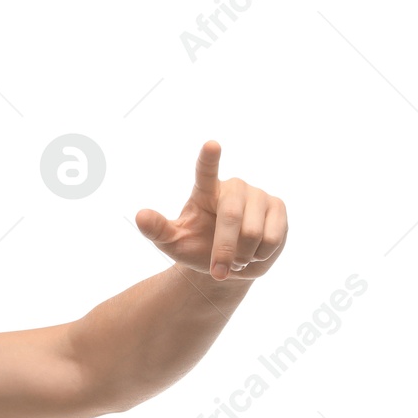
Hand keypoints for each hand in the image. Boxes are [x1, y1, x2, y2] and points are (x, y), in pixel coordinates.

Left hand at [134, 140, 286, 280]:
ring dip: (243, 256)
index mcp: (205, 190)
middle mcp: (234, 187)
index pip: (205, 171)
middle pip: (231, 217)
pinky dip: (260, 256)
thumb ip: (157, 230)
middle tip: (219, 271)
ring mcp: (259, 195)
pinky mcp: (278, 208)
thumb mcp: (173, 243)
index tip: (211, 145)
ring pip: (254, 233)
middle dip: (225, 251)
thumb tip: (140, 216)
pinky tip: (255, 253)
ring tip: (238, 258)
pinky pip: (272, 238)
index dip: (209, 159)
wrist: (228, 263)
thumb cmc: (197, 247)